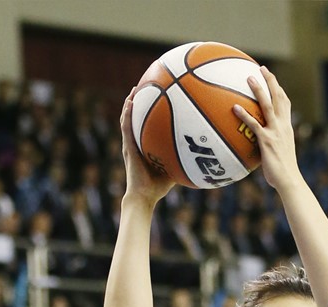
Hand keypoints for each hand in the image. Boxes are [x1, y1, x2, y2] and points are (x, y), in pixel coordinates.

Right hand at [120, 89, 175, 206]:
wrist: (144, 197)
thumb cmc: (158, 187)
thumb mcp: (174, 168)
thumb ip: (183, 158)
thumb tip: (201, 153)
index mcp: (143, 147)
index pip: (145, 126)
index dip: (148, 113)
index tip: (156, 98)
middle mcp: (135, 144)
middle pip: (135, 119)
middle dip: (139, 103)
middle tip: (145, 87)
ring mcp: (130, 145)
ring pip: (127, 119)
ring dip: (129, 103)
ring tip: (134, 89)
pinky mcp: (127, 149)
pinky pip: (126, 128)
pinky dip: (127, 114)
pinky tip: (130, 102)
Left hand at [234, 67, 299, 194]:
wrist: (289, 180)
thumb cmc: (283, 172)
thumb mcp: (279, 154)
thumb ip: (271, 145)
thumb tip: (259, 147)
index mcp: (287, 128)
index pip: (285, 104)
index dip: (279, 90)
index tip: (273, 80)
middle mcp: (283, 126)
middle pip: (279, 97)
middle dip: (271, 81)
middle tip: (262, 69)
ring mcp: (275, 132)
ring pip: (267, 105)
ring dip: (258, 89)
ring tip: (249, 77)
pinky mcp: (267, 140)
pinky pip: (254, 124)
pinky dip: (244, 115)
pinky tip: (234, 108)